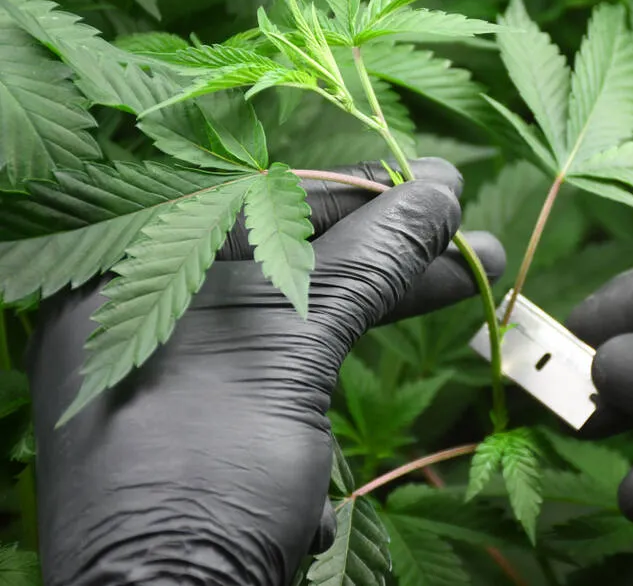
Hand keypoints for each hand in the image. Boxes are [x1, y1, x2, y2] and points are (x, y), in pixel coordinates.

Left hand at [26, 159, 504, 585]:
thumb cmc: (206, 467)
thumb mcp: (288, 348)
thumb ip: (365, 262)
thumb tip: (441, 187)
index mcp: (136, 279)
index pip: (260, 203)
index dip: (359, 190)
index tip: (438, 183)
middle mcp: (157, 318)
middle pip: (292, 258)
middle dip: (391, 248)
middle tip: (472, 233)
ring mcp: (193, 376)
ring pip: (304, 315)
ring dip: (390, 300)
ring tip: (478, 278)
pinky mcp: (227, 428)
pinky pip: (293, 374)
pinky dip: (345, 367)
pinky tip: (398, 343)